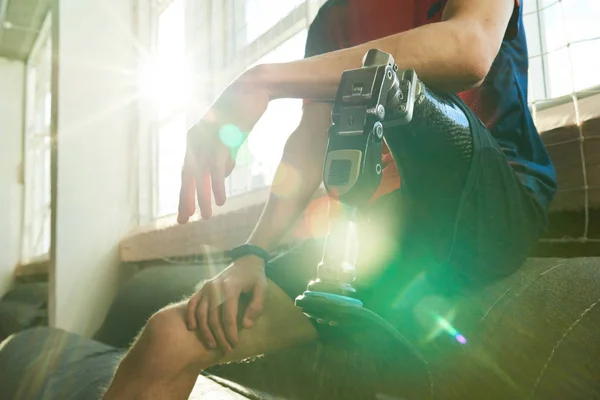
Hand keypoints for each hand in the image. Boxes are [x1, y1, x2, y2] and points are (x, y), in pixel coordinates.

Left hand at [178, 72, 270, 222]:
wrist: (253, 89)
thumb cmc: (243, 112)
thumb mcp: (231, 140)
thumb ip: (225, 158)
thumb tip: (221, 177)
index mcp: (195, 141)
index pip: (188, 173)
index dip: (187, 194)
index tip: (187, 213)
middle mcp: (195, 140)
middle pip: (187, 176)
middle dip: (186, 200)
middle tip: (184, 221)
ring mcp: (206, 139)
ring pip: (201, 175)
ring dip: (202, 197)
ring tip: (205, 216)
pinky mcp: (221, 137)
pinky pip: (216, 167)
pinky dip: (218, 185)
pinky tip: (220, 201)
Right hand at [186, 255, 267, 352]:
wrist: (245, 260)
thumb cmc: (255, 277)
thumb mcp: (262, 288)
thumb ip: (256, 307)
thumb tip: (246, 326)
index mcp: (231, 288)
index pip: (228, 316)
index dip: (231, 333)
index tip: (234, 344)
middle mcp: (215, 288)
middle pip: (213, 318)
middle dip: (219, 336)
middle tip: (226, 350)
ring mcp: (207, 287)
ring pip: (201, 314)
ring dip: (205, 331)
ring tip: (211, 345)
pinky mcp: (202, 287)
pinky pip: (192, 303)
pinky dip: (190, 316)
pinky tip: (193, 328)